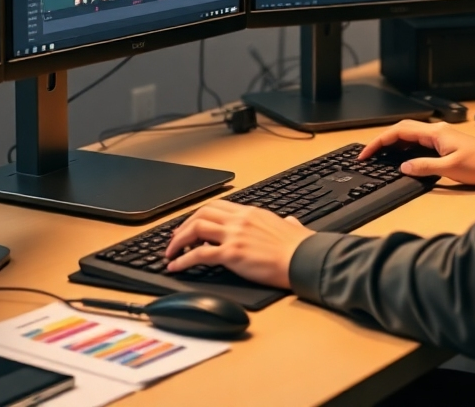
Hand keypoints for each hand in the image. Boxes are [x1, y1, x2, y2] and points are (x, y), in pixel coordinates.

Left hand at [164, 201, 313, 287]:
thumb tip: (290, 221)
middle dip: (183, 226)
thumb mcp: (290, 225)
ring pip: (196, 228)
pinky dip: (183, 260)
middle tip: (174, 239)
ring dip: (178, 241)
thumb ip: (286, 222)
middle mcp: (239, 219)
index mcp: (250, 212)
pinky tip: (176, 267)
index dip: (198, 215)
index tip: (189, 226)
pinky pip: (199, 254)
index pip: (217, 206)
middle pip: (201, 213)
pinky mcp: (232, 254)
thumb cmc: (300, 246)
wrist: (304, 258)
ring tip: (170, 254)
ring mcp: (234, 235)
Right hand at [359, 119, 474, 185]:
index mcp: (435, 133)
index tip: (366, 153)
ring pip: (409, 135)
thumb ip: (424, 167)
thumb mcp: (450, 169)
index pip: (399, 131)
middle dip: (382, 141)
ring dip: (392, 144)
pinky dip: (405, 148)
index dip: (380, 141)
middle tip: (367, 155)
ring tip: (378, 157)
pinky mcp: (444, 144)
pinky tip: (400, 158)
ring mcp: (440, 137)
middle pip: (401, 130)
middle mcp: (435, 131)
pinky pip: (418, 142)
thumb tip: (403, 167)